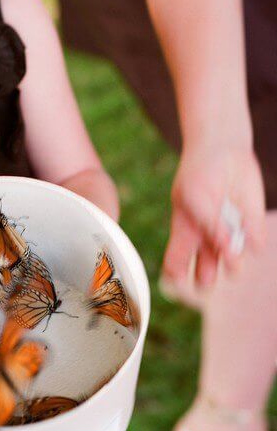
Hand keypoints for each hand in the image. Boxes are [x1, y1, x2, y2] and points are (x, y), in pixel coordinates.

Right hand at [162, 144, 265, 287]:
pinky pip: (255, 245)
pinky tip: (244, 218)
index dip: (176, 278)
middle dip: (207, 279)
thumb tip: (227, 248)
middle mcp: (207, 242)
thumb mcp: (194, 196)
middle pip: (205, 277)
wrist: (225, 150)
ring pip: (233, 268)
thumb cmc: (199, 173)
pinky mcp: (253, 228)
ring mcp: (231, 237)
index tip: (182, 275)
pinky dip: (252, 238)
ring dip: (232, 264)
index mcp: (185, 236)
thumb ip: (208, 224)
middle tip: (209, 271)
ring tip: (230, 247)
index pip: (175, 268)